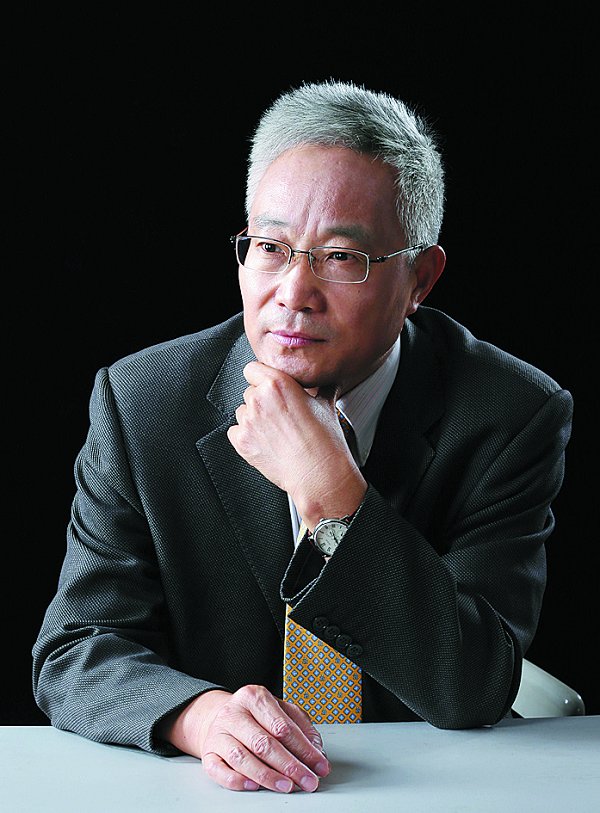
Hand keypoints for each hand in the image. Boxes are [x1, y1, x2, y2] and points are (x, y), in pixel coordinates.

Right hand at [159, 686, 329, 792]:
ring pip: (242, 758)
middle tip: (307, 781)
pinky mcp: (208, 753)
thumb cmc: (254, 716)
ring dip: (267, 776)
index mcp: (254, 697)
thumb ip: (301, 726)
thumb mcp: (279, 710)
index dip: (305, 749)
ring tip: (286, 786)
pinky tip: (253, 786)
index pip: (283, 726)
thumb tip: (316, 750)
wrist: (220, 716)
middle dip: (290, 766)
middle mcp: (234, 713)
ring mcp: (218, 733)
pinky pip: (219, 770)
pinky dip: (236, 780)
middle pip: (264, 743)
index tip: (320, 765)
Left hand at [227, 361, 366, 527]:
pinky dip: (246, 436)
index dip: (262, 377)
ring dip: (254, 418)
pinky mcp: (241, 441)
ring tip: (275, 431)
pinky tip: (265, 441)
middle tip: (280, 414)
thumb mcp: (327, 405)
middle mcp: (259, 400)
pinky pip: (235, 431)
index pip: (252, 368)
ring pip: (242, 411)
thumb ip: (321, 387)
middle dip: (262, 401)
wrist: (318, 473)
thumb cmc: (324, 442)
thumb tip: (324, 381)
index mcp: (277, 384)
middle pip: (249, 391)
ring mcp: (248, 421)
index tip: (269, 386)